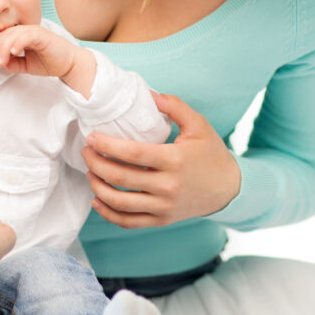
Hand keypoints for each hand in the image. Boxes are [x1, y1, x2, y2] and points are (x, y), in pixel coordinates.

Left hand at [0, 25, 95, 97]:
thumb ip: (15, 64)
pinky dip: (17, 43)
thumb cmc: (51, 62)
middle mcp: (28, 30)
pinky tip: (14, 53)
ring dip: (4, 48)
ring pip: (12, 34)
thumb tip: (3, 64)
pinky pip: (26, 35)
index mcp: (23, 35)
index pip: (3, 37)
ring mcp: (35, 31)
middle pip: (5, 34)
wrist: (70, 65)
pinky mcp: (42, 35)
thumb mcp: (27, 65)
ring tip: (2, 61)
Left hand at [80, 93, 240, 228]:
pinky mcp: (162, 220)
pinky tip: (97, 199)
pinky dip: (108, 213)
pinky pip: (128, 222)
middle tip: (86, 152)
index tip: (92, 137)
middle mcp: (168, 187)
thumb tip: (148, 93)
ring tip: (89, 172)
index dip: (107, 146)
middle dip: (96, 163)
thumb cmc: (211, 153)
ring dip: (98, 187)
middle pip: (120, 178)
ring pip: (120, 202)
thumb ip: (174, 106)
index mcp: (175, 160)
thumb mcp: (198, 125)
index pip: (132, 154)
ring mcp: (164, 207)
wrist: (228, 188)